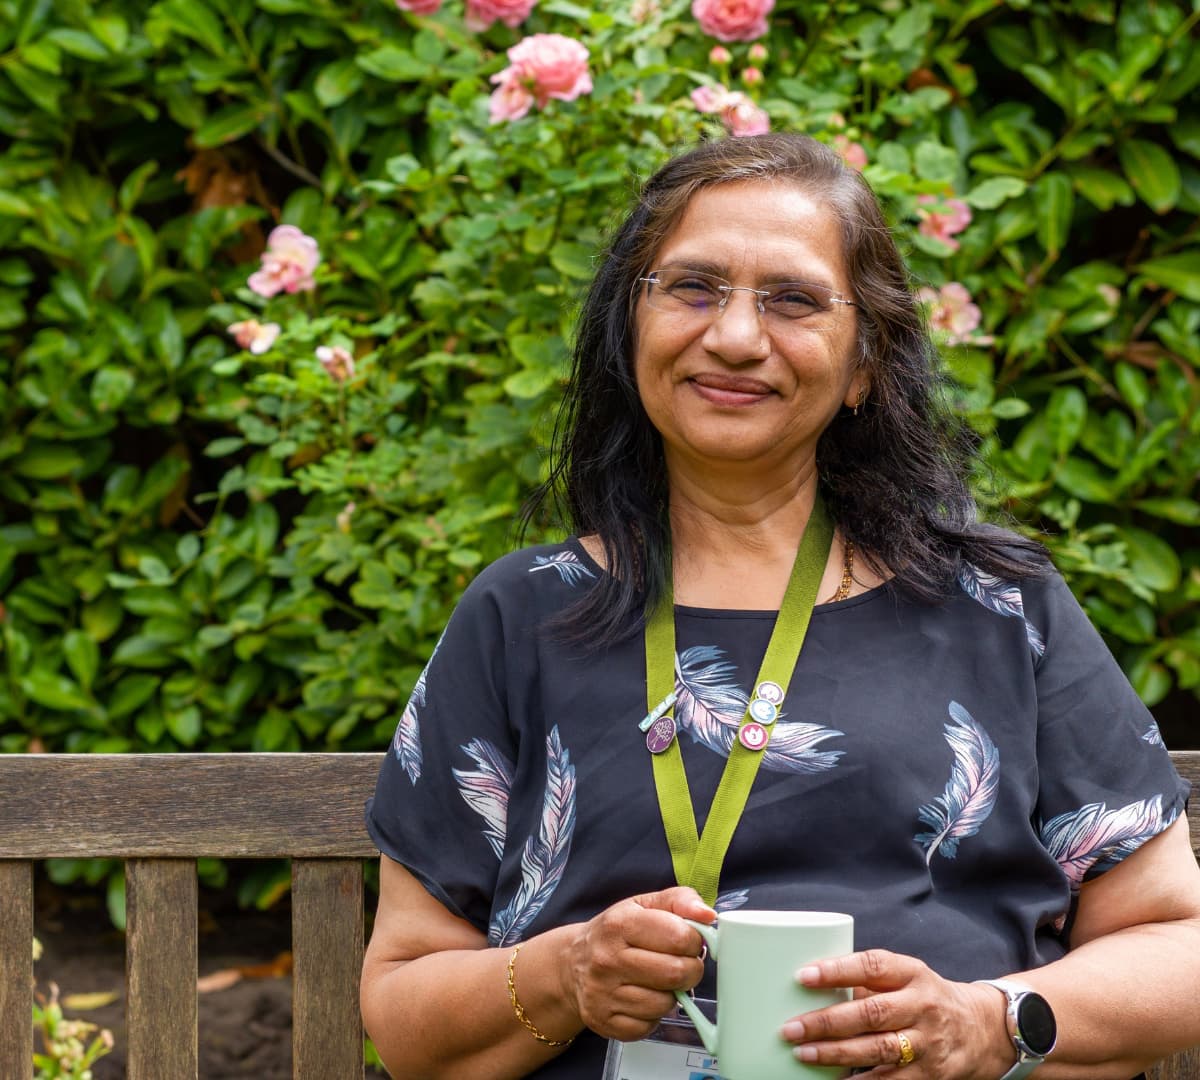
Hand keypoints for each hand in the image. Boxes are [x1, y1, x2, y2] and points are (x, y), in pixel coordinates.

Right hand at [558, 886, 714, 1040]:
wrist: (574, 963)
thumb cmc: (616, 932)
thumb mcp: (643, 904)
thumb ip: (680, 900)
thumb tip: (707, 915)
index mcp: (620, 924)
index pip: (679, 937)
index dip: (694, 940)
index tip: (688, 941)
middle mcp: (607, 959)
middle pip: (676, 973)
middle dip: (689, 969)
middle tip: (680, 963)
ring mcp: (603, 994)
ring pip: (665, 1004)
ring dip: (671, 994)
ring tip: (658, 980)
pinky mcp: (604, 1022)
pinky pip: (649, 1026)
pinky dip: (653, 1015)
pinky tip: (642, 997)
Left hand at [779, 949, 1012, 1076]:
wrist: (979, 1028)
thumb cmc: (925, 996)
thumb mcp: (905, 976)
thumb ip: (868, 980)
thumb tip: (814, 986)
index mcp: (912, 973)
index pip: (872, 966)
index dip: (837, 970)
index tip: (804, 976)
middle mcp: (922, 1006)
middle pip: (871, 1013)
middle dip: (827, 1022)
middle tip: (791, 1028)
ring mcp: (928, 1043)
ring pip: (878, 1050)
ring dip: (836, 1054)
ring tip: (803, 1053)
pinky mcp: (930, 1075)